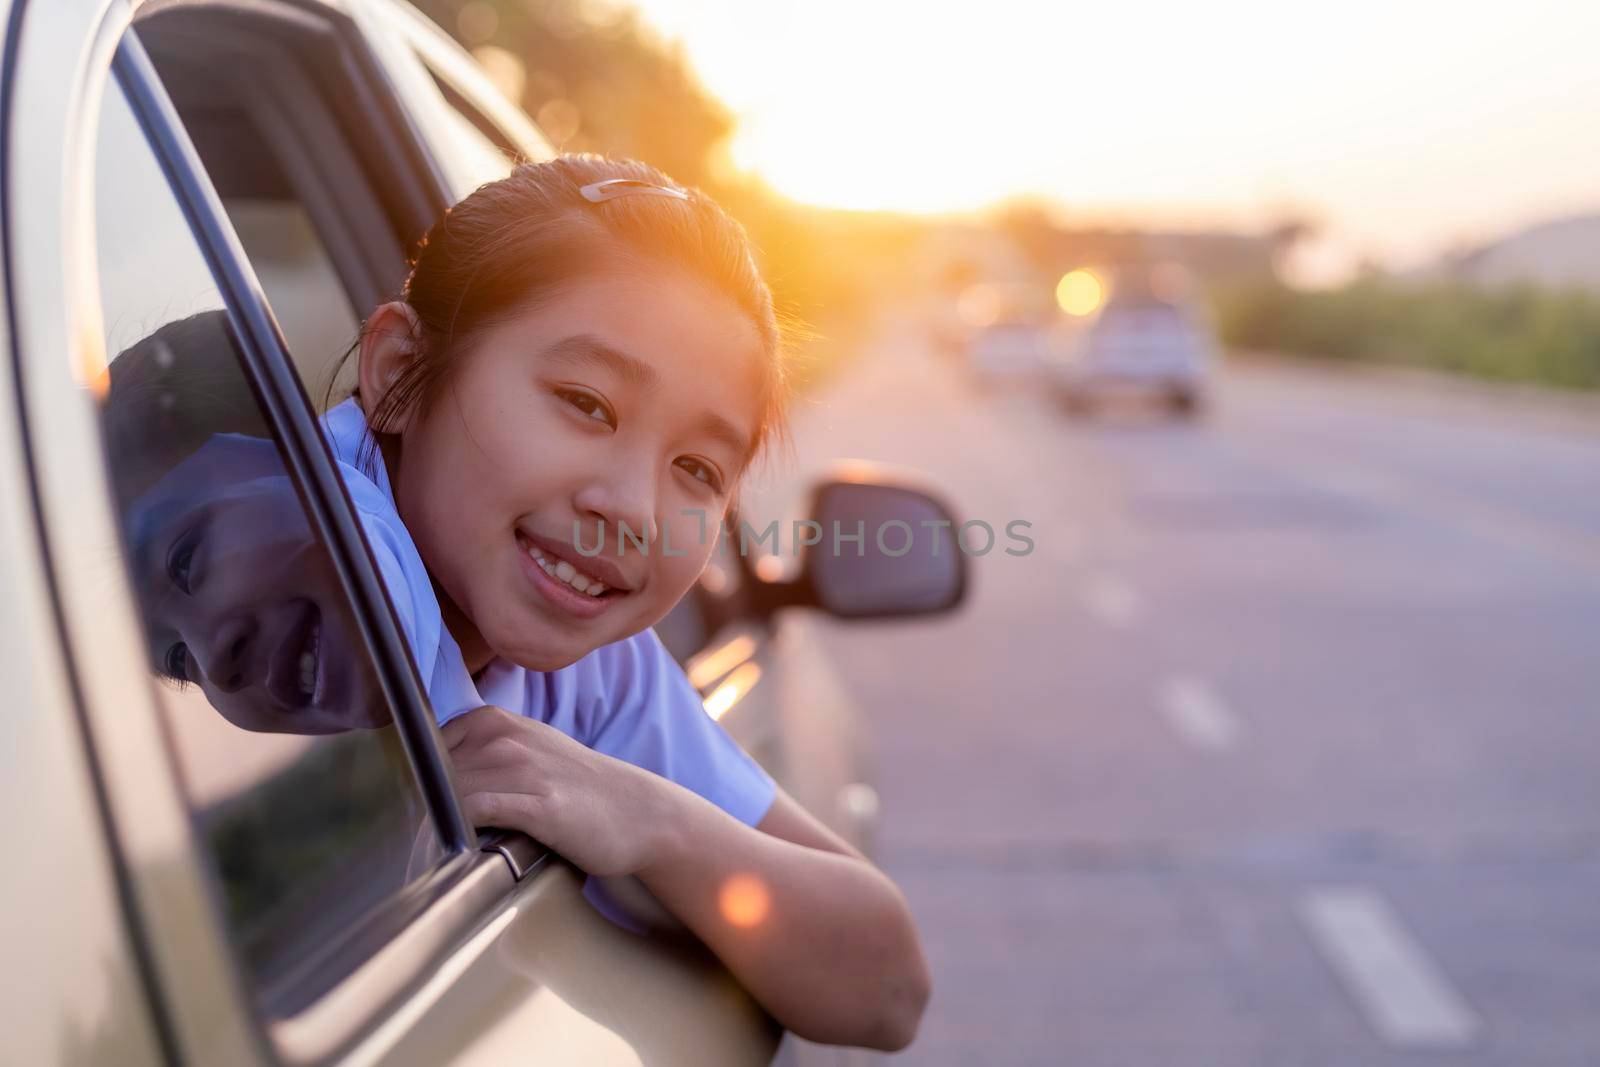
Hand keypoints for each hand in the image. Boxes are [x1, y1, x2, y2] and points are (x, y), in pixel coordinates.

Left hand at [441, 705, 671, 876]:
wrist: (636, 810)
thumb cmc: (575, 788)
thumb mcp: (525, 752)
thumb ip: (479, 757)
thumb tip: (424, 786)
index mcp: (492, 721)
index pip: (425, 752)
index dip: (419, 787)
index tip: (418, 817)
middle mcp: (503, 737)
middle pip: (432, 777)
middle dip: (424, 814)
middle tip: (423, 849)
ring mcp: (522, 768)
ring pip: (449, 795)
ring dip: (437, 830)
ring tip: (440, 859)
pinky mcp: (538, 804)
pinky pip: (474, 812)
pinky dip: (459, 834)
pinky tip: (463, 851)